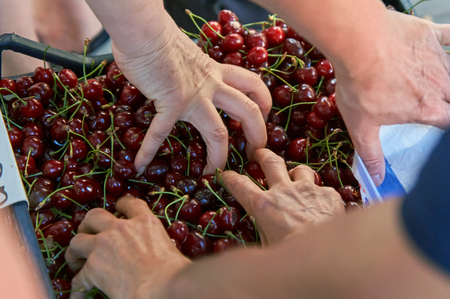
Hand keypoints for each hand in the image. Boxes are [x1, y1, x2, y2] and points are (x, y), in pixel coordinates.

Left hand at [65, 197, 189, 298]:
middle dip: (88, 225)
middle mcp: (120, 228)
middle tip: (88, 233)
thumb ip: (157, 242)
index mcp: (143, 222)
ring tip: (77, 261)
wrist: (161, 286)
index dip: (120, 205)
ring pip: (77, 241)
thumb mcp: (168, 245)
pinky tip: (79, 293)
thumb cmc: (173, 271)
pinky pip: (79, 277)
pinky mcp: (93, 268)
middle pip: (94, 216)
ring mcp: (103, 246)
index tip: (117, 209)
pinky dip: (78, 286)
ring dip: (75, 251)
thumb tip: (158, 252)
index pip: (129, 204)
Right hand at [111, 13, 271, 174]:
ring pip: (219, 131)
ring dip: (220, 156)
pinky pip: (160, 132)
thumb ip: (196, 69)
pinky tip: (140, 163)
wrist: (144, 30)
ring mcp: (193, 96)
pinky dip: (149, 149)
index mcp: (217, 71)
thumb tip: (191, 77)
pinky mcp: (170, 103)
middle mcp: (211, 85)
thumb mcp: (190, 54)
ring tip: (215, 172)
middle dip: (257, 135)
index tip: (264, 118)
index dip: (265, 103)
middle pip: (248, 111)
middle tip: (255, 153)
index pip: (253, 85)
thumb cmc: (161, 38)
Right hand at [221, 148, 344, 245]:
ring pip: (300, 170)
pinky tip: (321, 206)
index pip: (239, 184)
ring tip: (295, 178)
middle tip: (259, 153)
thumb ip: (260, 234)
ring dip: (295, 173)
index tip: (226, 175)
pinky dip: (319, 196)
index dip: (230, 178)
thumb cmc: (293, 258)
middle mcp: (284, 191)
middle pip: (271, 162)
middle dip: (263, 155)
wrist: (329, 255)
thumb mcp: (267, 249)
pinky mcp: (329, 194)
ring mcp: (308, 190)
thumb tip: (248, 243)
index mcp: (263, 206)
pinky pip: (322, 189)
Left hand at [335, 11, 449, 185]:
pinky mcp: (428, 35)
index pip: (448, 124)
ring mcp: (436, 58)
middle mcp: (439, 84)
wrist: (357, 45)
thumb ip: (371, 155)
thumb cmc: (359, 86)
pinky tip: (448, 45)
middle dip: (446, 103)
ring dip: (446, 78)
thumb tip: (376, 179)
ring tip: (436, 84)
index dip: (445, 128)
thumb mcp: (361, 127)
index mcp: (426, 109)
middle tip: (436, 104)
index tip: (441, 126)